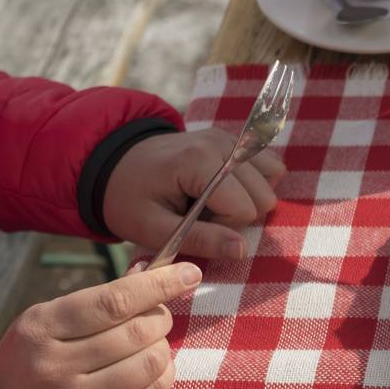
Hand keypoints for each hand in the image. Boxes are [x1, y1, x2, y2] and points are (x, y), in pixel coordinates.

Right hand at [0, 262, 201, 388]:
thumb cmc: (39, 358)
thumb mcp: (51, 320)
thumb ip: (101, 298)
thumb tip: (156, 270)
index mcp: (41, 328)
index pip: (114, 300)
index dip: (159, 284)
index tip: (190, 273)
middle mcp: (54, 365)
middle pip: (137, 332)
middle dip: (161, 317)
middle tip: (158, 317)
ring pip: (150, 363)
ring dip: (162, 348)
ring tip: (150, 346)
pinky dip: (164, 376)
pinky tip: (153, 371)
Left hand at [104, 130, 284, 258]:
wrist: (115, 165)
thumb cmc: (130, 200)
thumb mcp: (154, 229)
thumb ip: (200, 241)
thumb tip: (243, 251)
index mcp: (198, 161)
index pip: (244, 209)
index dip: (221, 226)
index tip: (190, 222)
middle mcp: (223, 142)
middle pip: (264, 197)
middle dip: (236, 215)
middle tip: (200, 214)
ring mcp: (232, 138)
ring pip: (273, 180)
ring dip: (248, 200)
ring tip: (213, 201)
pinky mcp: (236, 140)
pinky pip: (269, 167)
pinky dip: (254, 184)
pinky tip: (226, 190)